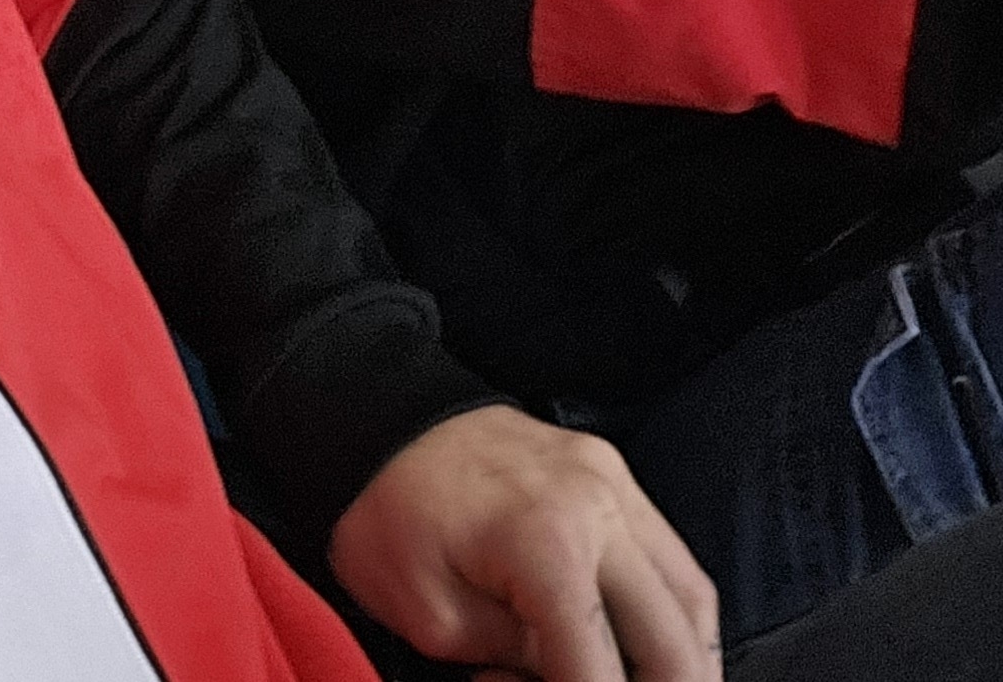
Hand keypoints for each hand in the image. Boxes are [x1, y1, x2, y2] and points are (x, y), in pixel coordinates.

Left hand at [325, 405, 718, 680]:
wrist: (377, 414)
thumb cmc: (388, 514)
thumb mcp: (430, 616)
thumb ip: (514, 663)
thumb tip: (567, 677)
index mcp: (546, 543)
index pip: (602, 669)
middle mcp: (596, 506)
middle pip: (675, 641)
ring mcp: (611, 480)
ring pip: (692, 596)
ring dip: (688, 663)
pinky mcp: (610, 469)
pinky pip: (672, 555)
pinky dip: (676, 612)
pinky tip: (656, 649)